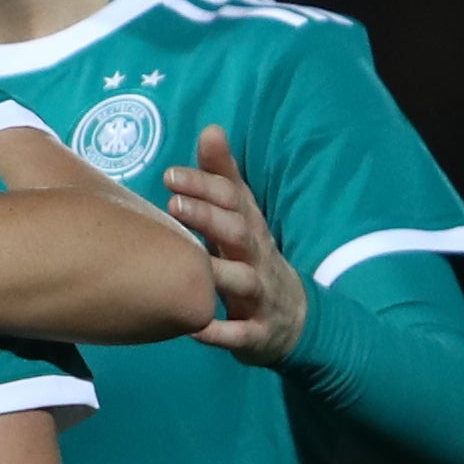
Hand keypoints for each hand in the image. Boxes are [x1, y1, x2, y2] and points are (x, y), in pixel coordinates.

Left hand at [168, 123, 304, 362]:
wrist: (293, 320)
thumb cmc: (251, 260)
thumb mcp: (243, 218)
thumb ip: (223, 178)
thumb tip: (210, 129)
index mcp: (250, 228)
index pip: (233, 200)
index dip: (206, 186)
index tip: (171, 175)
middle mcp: (257, 257)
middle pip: (238, 232)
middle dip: (209, 217)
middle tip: (173, 203)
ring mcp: (260, 295)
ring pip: (243, 280)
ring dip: (217, 272)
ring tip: (189, 260)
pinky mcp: (258, 332)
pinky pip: (241, 334)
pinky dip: (221, 332)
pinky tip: (195, 329)